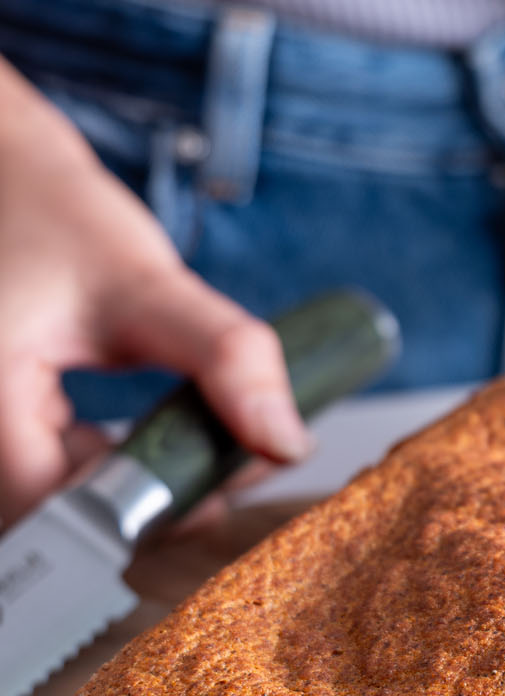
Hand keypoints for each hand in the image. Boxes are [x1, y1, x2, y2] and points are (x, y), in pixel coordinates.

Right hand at [0, 63, 310, 526]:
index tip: (213, 486)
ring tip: (190, 455)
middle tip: (214, 473)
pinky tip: (144, 447)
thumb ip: (224, 358)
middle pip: (53, 518)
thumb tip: (285, 442)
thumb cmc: (55, 216)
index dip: (144, 513)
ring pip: (49, 506)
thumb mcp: (148, 283)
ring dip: (122, 496)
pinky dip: (97, 475)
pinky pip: (41, 481)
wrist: (2, 176)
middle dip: (142, 509)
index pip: (62, 508)